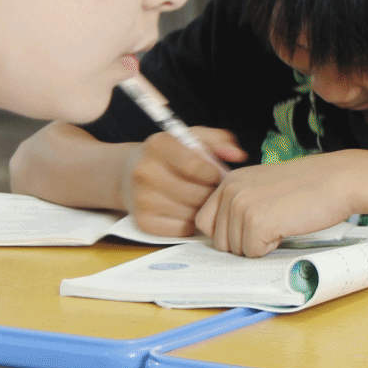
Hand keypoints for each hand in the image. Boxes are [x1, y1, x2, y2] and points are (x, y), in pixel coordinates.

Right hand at [124, 128, 246, 235]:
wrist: (129, 173)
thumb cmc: (169, 155)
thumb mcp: (191, 139)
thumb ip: (218, 140)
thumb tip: (239, 155)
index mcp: (157, 145)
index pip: (195, 166)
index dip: (214, 173)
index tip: (216, 174)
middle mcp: (145, 171)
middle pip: (196, 193)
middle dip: (210, 192)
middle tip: (209, 188)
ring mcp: (141, 199)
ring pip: (191, 213)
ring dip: (201, 208)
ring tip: (197, 197)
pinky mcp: (143, 222)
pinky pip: (182, 229)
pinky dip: (190, 223)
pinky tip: (185, 209)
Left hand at [195, 152, 359, 256]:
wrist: (337, 180)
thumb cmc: (307, 185)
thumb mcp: (262, 186)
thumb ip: (240, 203)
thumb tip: (224, 234)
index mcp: (230, 182)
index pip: (205, 221)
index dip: (227, 233)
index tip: (247, 231)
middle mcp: (230, 192)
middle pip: (219, 241)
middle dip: (243, 242)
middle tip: (271, 225)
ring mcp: (242, 207)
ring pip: (236, 249)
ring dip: (259, 245)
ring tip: (281, 223)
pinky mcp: (257, 223)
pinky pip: (253, 253)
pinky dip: (270, 248)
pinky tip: (285, 228)